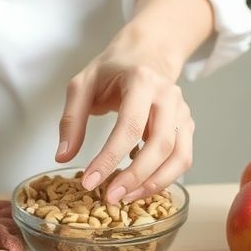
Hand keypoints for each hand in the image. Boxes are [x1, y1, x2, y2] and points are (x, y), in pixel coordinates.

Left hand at [56, 26, 193, 203]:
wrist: (146, 53)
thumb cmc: (112, 69)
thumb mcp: (82, 85)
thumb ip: (71, 120)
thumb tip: (63, 157)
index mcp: (142, 81)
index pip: (128, 126)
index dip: (109, 158)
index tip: (90, 181)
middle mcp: (168, 96)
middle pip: (160, 145)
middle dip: (134, 177)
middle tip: (109, 197)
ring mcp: (182, 111)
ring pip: (179, 156)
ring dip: (154, 183)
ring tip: (125, 197)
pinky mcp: (187, 125)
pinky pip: (183, 158)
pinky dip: (164, 177)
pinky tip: (139, 185)